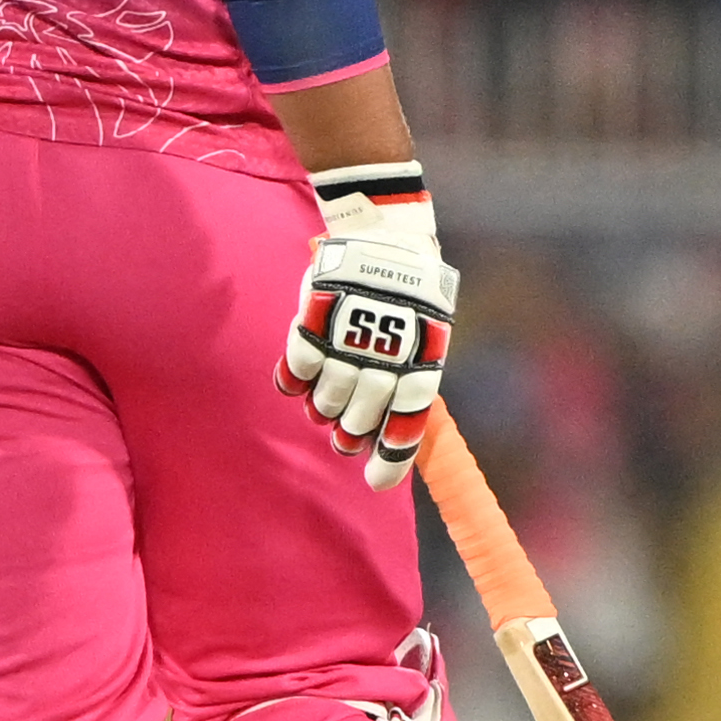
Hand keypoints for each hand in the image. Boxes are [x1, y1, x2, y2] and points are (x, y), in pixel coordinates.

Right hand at [279, 164, 459, 489]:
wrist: (387, 238)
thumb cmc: (409, 300)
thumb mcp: (425, 339)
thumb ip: (409, 386)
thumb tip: (384, 443)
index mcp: (421, 360)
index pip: (406, 422)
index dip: (390, 457)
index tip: (375, 482)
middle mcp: (385, 353)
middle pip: (361, 416)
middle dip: (351, 431)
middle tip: (346, 432)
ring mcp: (347, 338)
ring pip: (326, 398)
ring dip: (324, 405)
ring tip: (327, 397)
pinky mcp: (315, 319)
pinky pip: (297, 370)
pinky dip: (295, 379)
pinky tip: (301, 377)